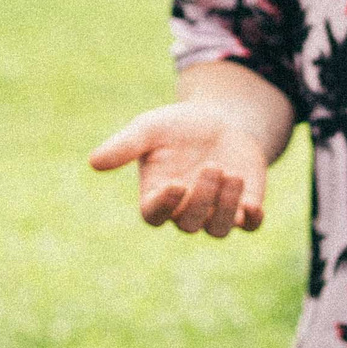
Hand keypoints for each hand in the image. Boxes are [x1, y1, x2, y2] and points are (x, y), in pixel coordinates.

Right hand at [88, 102, 268, 236]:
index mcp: (157, 194)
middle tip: (212, 166)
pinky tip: (253, 206)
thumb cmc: (178, 126)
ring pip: (217, 229)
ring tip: (232, 174)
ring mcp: (215, 211)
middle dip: (202, 197)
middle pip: (189, 223)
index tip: (176, 184)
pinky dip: (251, 220)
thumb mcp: (150, 128)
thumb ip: (125, 145)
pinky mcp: (243, 206)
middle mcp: (185, 209)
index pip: (154, 215)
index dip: (164, 206)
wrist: (222, 118)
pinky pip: (248, 226)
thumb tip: (93, 162)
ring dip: (225, 206)